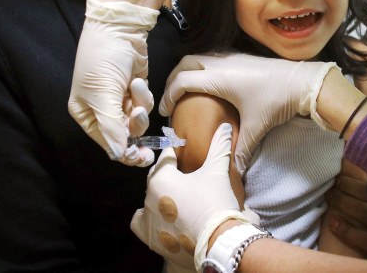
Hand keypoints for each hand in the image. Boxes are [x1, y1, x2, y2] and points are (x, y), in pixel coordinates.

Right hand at [68, 0, 158, 166]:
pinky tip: (137, 80)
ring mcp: (119, 100)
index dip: (124, 152)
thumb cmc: (103, 60)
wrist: (120, 29)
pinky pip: (144, 104)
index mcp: (85, 114)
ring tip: (135, 88)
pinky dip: (143, 95)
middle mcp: (101, 110)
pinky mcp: (135, 90)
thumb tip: (119, 156)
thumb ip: (111, 127)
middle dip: (134, 127)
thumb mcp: (103, 94)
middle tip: (143, 125)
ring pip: (137, 120)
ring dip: (139, 107)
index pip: (107, 143)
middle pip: (124, 135)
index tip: (141, 157)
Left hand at [131, 123, 248, 270]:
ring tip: (176, 198)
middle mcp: (148, 198)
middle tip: (185, 176)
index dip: (175, 152)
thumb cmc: (215, 201)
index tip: (181, 150)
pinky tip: (162, 218)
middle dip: (168, 175)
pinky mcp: (151, 238)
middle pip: (156, 178)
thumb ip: (219, 146)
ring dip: (158, 197)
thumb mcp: (217, 171)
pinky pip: (141, 223)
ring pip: (148, 200)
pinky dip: (148, 219)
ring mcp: (148, 220)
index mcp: (160, 179)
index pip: (165, 157)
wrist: (218, 241)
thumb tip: (225, 127)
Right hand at [159, 53, 338, 173]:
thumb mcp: (257, 127)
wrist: (304, 82)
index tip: (164, 111)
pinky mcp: (243, 56)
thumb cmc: (277, 101)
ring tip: (185, 89)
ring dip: (188, 69)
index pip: (182, 82)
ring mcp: (233, 57)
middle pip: (186, 62)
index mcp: (219, 78)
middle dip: (173, 78)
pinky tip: (209, 82)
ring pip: (200, 56)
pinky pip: (214, 56)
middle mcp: (222, 63)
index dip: (168, 95)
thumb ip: (241, 149)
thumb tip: (234, 171)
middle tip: (170, 96)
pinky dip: (203, 66)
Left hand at [325, 160, 366, 260]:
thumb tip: (343, 147)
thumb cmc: (354, 212)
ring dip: (345, 204)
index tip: (339, 168)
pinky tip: (333, 222)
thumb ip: (356, 173)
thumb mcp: (357, 192)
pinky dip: (348, 230)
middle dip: (348, 187)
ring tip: (330, 197)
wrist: (352, 248)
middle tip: (332, 183)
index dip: (358, 174)